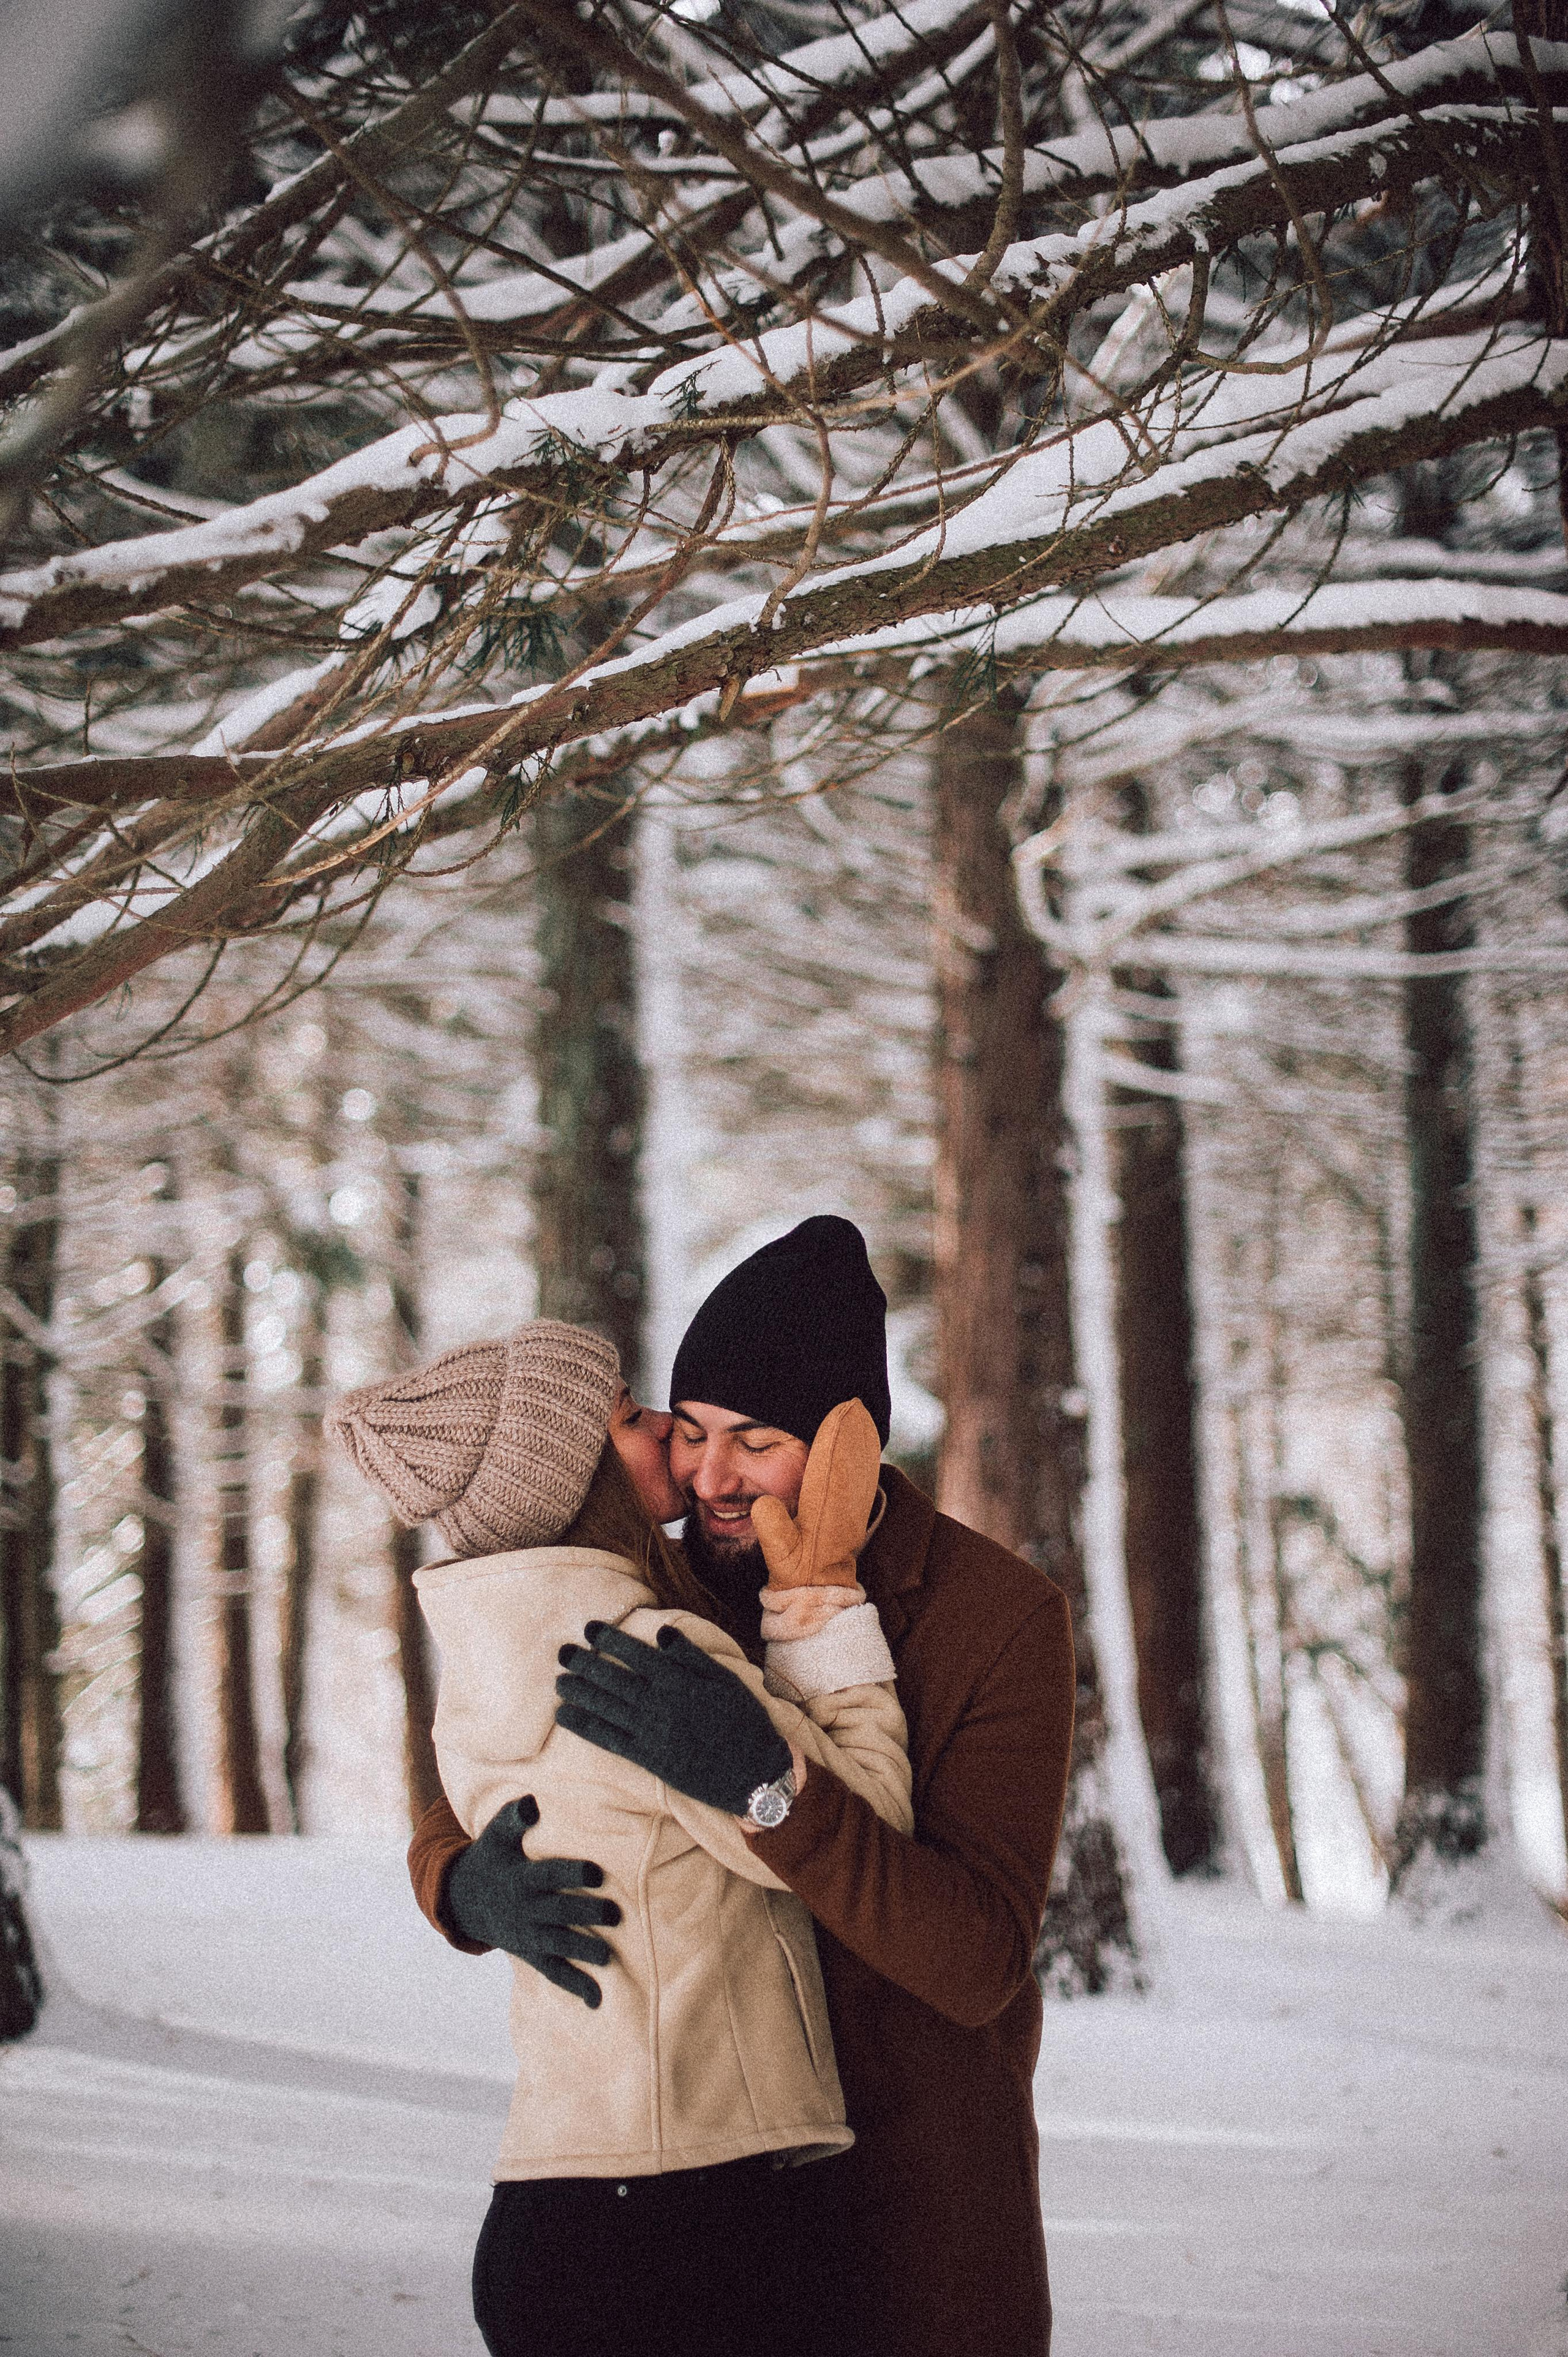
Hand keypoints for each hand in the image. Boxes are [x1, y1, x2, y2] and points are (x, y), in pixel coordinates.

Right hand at [442, 1795, 619, 2007]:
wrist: (463, 1899)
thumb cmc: (491, 1857)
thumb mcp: (496, 1834)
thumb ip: (513, 1816)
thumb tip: (531, 1802)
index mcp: (520, 1877)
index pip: (547, 1875)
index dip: (570, 1874)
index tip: (596, 1872)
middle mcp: (524, 1909)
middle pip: (557, 1912)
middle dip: (585, 1914)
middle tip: (616, 1914)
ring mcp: (527, 1935)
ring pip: (557, 1945)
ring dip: (582, 1951)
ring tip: (608, 1957)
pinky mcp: (530, 1953)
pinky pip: (552, 1972)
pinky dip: (574, 1986)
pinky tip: (597, 2000)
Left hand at [555, 1623, 791, 1816]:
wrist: (753, 1773)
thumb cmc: (744, 1721)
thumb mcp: (726, 1680)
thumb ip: (692, 1656)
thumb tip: (662, 1633)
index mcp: (681, 1681)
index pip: (638, 1654)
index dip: (612, 1639)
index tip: (590, 1628)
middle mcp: (662, 1705)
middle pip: (615, 1680)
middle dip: (586, 1664)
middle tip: (562, 1653)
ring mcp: (653, 1733)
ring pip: (607, 1708)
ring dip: (579, 1693)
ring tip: (558, 1681)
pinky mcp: (648, 1759)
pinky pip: (609, 1740)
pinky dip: (585, 1727)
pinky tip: (566, 1717)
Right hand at [750, 1399, 880, 1588]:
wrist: (819, 1590)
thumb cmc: (797, 1572)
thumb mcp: (781, 1554)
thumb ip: (773, 1530)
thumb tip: (762, 1503)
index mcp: (825, 1507)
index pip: (829, 1463)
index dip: (834, 1436)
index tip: (841, 1410)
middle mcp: (843, 1503)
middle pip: (850, 1459)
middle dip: (852, 1430)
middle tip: (856, 1402)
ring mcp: (851, 1508)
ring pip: (859, 1466)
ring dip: (861, 1441)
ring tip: (863, 1415)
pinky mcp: (853, 1513)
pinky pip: (861, 1479)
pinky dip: (864, 1458)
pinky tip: (865, 1445)